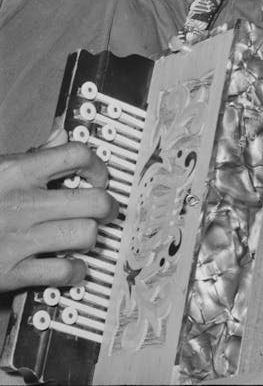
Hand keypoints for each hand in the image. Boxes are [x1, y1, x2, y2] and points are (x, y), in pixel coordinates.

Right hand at [0, 141, 117, 292]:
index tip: (98, 175)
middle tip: (104, 209)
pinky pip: (63, 272)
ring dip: (90, 237)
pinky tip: (71, 266)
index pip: (75, 154)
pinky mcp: (10, 272)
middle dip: (107, 206)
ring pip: (85, 235)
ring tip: (84, 236)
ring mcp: (17, 239)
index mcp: (14, 172)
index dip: (98, 164)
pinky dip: (75, 271)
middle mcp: (21, 203)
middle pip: (94, 200)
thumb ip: (29, 155)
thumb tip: (61, 135)